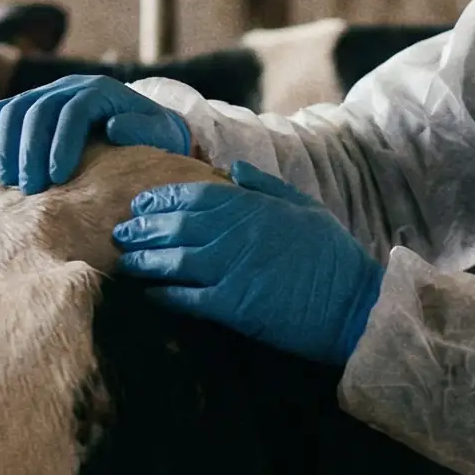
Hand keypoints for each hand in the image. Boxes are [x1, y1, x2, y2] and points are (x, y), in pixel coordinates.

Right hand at [0, 75, 190, 192]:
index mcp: (101, 91)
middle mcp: (70, 87)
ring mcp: (47, 93)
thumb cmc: (153, 136)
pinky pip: (1, 109)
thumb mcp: (160, 133)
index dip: (61, 143)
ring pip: (14, 107)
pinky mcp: (30, 105)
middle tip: (29, 189)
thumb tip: (113, 127)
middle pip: (38, 109)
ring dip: (6, 144)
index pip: (73, 111)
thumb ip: (143, 130)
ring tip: (8, 180)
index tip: (57, 177)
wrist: (141, 126)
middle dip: (30, 150)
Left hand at [113, 162, 385, 366]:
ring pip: (176, 259)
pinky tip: (149, 293)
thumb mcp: (306, 208)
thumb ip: (267, 186)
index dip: (164, 198)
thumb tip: (233, 168)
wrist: (354, 306)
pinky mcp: (236, 306)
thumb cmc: (333, 257)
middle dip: (144, 227)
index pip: (197, 196)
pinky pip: (188, 297)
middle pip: (178, 226)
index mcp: (257, 207)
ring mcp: (236, 269)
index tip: (142, 202)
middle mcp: (240, 234)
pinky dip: (165, 294)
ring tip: (125, 261)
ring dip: (146, 260)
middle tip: (121, 231)